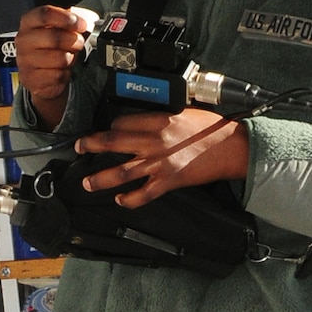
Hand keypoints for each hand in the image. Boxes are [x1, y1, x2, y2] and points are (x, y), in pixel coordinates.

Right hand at [14, 5, 98, 128]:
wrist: (41, 73)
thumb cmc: (51, 47)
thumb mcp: (58, 28)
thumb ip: (67, 22)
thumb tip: (83, 23)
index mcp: (29, 22)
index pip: (45, 14)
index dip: (67, 19)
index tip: (81, 24)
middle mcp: (23, 40)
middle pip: (54, 37)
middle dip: (73, 41)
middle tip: (79, 43)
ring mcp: (25, 60)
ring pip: (60, 58)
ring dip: (70, 59)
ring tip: (68, 58)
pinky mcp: (30, 78)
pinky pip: (58, 75)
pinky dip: (65, 74)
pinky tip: (62, 71)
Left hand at [75, 107, 250, 205]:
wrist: (232, 147)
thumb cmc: (212, 129)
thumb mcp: (183, 112)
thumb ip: (161, 118)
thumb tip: (144, 123)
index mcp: (158, 121)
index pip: (123, 122)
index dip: (111, 126)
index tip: (107, 130)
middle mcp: (154, 141)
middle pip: (114, 142)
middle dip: (92, 145)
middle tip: (79, 147)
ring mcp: (160, 163)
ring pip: (122, 172)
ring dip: (101, 179)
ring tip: (87, 183)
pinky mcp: (169, 181)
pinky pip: (144, 193)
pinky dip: (129, 199)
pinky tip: (119, 199)